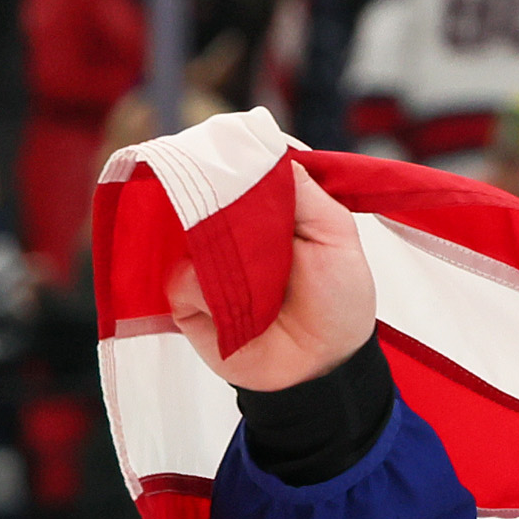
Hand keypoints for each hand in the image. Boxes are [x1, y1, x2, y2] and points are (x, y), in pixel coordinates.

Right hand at [162, 162, 375, 391]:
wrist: (322, 368)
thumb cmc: (338, 302)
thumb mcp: (336, 240)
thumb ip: (308, 196)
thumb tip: (274, 153)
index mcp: (266, 212)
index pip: (235, 172)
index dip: (229, 162)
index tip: (224, 151)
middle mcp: (229, 231)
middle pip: (200, 195)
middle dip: (209, 195)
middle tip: (226, 206)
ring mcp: (202, 262)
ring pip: (182, 233)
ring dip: (210, 245)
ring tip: (243, 270)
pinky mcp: (185, 297)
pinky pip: (180, 279)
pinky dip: (203, 288)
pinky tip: (230, 306)